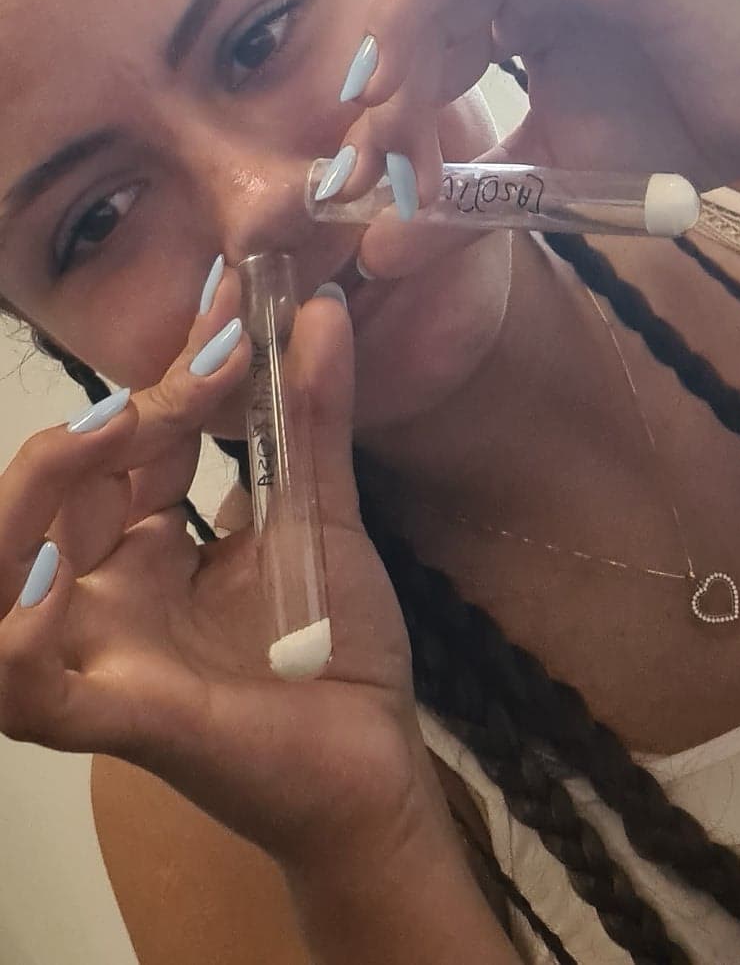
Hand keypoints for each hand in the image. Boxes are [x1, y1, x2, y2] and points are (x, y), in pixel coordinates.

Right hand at [0, 277, 427, 864]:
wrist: (374, 773)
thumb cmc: (337, 654)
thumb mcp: (322, 517)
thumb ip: (311, 420)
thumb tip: (320, 310)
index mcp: (146, 548)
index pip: (133, 441)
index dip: (175, 366)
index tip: (235, 296)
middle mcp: (105, 592)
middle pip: (64, 484)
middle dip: (124, 408)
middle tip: (216, 355)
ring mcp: (100, 653)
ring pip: (5, 570)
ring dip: (37, 489)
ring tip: (112, 423)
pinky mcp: (114, 716)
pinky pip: (26, 679)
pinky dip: (21, 629)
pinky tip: (62, 575)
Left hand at [329, 0, 739, 274]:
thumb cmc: (671, 139)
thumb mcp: (553, 185)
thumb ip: (470, 211)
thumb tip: (376, 252)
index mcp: (507, 20)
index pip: (421, 45)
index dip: (380, 107)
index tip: (355, 184)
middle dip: (385, 60)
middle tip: (362, 132)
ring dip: (419, 3)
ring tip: (386, 76)